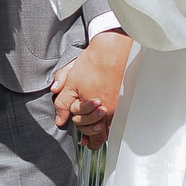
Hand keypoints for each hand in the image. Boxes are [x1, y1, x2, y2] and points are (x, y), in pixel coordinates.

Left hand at [51, 30, 132, 148]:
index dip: (77, 125)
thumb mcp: (70, 83)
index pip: (84, 126)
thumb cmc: (92, 64)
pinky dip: (109, 123)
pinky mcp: (125, 103)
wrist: (112, 51)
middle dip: (88, 130)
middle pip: (98, 133)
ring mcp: (118, 108)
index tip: (74, 126)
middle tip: (83, 128)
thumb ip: (62, 103)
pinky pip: (118, 121)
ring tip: (93, 133)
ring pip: (109, 129)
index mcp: (93, 108)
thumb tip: (60, 119)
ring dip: (99, 131)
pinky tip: (104, 122)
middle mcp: (108, 111)